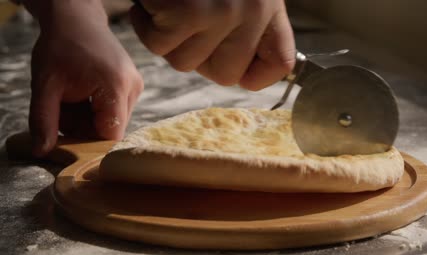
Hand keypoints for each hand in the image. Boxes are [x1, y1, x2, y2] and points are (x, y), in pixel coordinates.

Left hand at [27, 0, 142, 156]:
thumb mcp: (45, 84)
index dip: (88, 141)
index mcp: (115, 86)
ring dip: (90, 119)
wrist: (76, 19)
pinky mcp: (133, 85)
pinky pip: (117, 110)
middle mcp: (132, 87)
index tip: (67, 135)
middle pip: (112, 129)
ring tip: (73, 99)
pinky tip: (84, 94)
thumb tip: (41, 151)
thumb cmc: (60, 47)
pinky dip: (97, 110)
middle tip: (63, 109)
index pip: (110, 134)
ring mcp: (136, 86)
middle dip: (85, 128)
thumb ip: (43, 120)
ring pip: (114, 122)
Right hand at [130, 0, 294, 89]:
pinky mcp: (189, 11)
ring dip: (167, 37)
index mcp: (268, 3)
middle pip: (226, 75)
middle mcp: (254, 9)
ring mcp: (223, 12)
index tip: (235, 67)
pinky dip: (145, 24)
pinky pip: (159, 47)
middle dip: (198, 56)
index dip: (254, 75)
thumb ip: (246, 22)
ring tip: (169, 2)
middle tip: (185, 23)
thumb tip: (235, 70)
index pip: (280, 63)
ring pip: (186, 64)